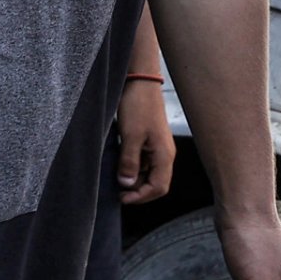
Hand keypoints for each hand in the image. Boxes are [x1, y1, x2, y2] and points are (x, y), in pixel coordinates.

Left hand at [115, 82, 176, 204]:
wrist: (139, 81)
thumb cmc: (138, 106)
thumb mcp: (130, 136)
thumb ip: (129, 162)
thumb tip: (127, 184)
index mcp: (164, 155)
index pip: (159, 188)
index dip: (141, 197)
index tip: (122, 198)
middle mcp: (164, 153)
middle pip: (155, 183)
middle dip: (138, 191)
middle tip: (118, 191)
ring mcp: (156, 147)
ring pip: (148, 172)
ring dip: (134, 179)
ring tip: (116, 178)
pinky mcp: (148, 140)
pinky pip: (143, 160)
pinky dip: (132, 166)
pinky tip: (118, 164)